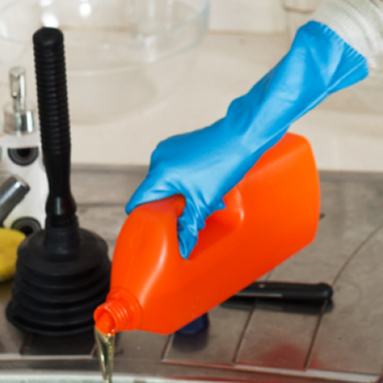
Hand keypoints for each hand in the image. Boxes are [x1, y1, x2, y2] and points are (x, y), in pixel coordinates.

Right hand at [125, 21, 367, 257]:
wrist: (243, 135)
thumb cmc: (225, 163)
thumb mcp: (205, 202)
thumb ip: (190, 226)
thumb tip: (182, 248)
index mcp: (160, 172)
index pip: (139, 201)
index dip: (145, 219)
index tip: (155, 232)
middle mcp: (159, 158)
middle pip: (155, 193)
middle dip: (172, 208)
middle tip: (191, 217)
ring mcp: (170, 149)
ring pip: (168, 183)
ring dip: (183, 196)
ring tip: (205, 201)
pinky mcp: (180, 145)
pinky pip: (176, 171)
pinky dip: (187, 183)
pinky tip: (206, 188)